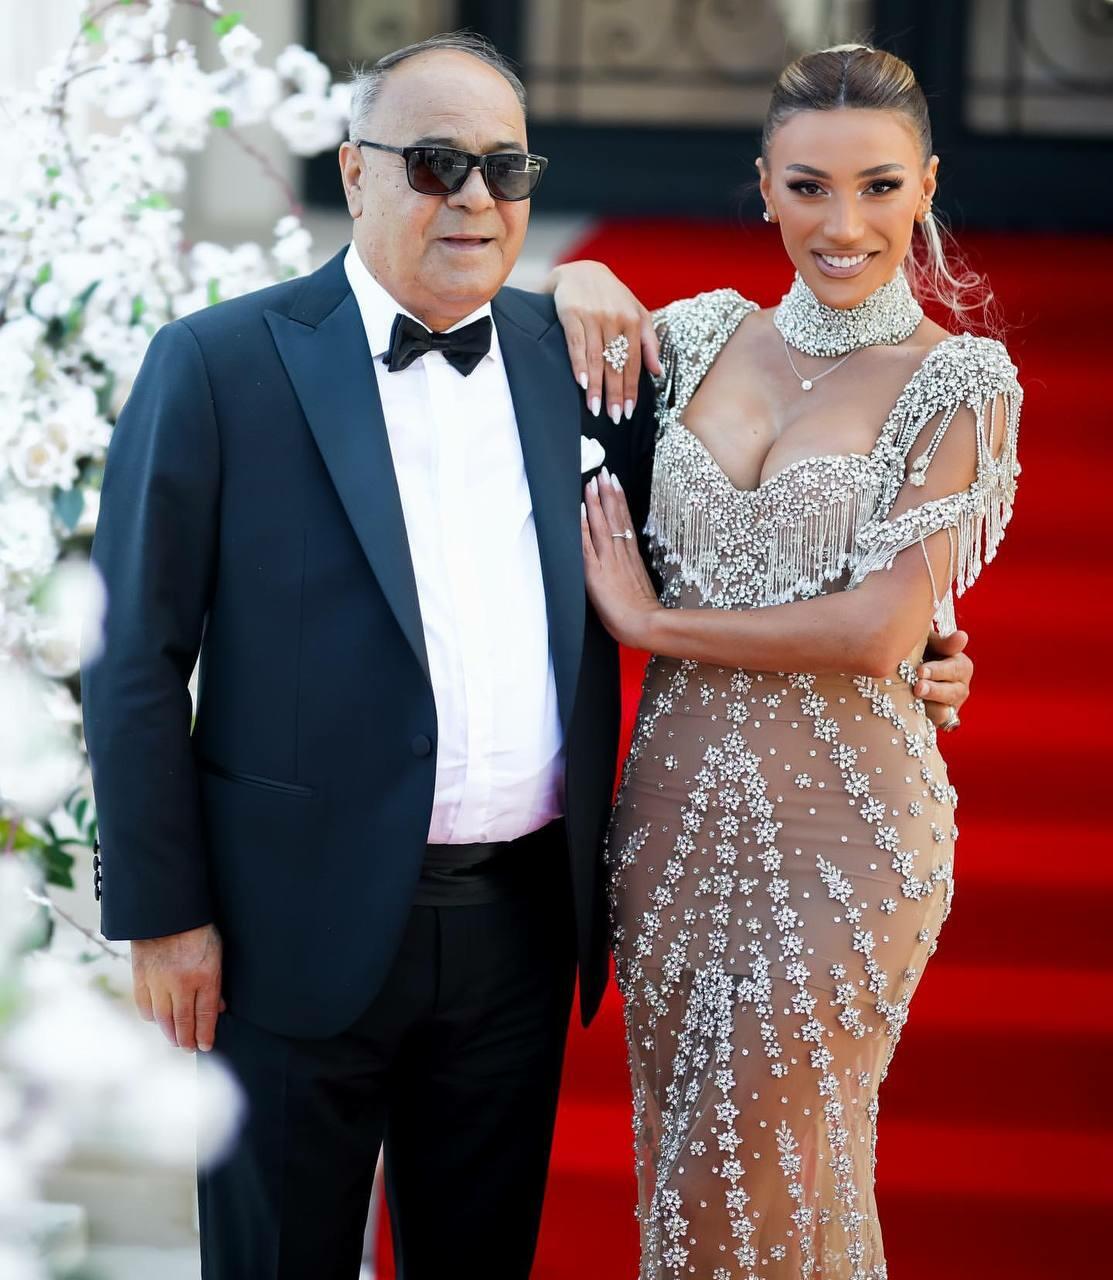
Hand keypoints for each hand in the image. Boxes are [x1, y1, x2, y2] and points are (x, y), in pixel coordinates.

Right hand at [131, 922, 225, 1052]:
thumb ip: (216, 981)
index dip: (205, 1033)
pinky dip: (151, 1017)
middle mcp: (181, 982)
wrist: (166, 910)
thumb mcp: (217, 952)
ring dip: (169, 1033)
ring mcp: (159, 981)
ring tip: (175, 1041)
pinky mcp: (141, 977)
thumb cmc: (197, 929)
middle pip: (183, 1021)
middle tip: (189, 1049)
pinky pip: (145, 1006)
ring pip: (163, 1018)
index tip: (205, 1046)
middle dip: (187, 1039)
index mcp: (204, 975)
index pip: (205, 1014)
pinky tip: (157, 1021)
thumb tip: (219, 1007)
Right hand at [548, 261, 660, 422]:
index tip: (630, 412)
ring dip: (596, 386)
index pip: (633, 362)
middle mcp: (615, 319)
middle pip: (616, 364)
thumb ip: (649, 342)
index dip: (631, 389)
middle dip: (615, 393)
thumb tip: (657, 372)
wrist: (581, 271)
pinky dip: (579, 365)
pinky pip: (576, 344)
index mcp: (633, 321)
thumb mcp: (637, 312)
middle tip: (615, 417)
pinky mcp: (572, 314)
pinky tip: (581, 383)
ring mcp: (593, 317)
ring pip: (597, 358)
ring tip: (595, 408)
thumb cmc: (612, 297)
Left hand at [581, 466, 660, 647]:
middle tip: (604, 471)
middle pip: (615, 516)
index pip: (624, 522)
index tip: (615, 483)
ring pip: (601, 524)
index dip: (619, 501)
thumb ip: (632, 571)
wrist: (645, 625)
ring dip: (596, 501)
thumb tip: (628, 564)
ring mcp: (609, 560)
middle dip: (608, 492)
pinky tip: (580, 510)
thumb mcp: (640, 585)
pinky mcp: (596, 572)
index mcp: (631, 556)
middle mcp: (621, 553)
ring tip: (593, 481)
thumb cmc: (643, 613)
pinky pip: (587, 544)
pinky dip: (584, 525)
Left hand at [915, 629, 972, 728]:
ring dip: (930, 705)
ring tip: (915, 698)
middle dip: (933, 689)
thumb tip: (962, 636)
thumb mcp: (928, 642)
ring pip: (946, 709)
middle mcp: (960, 685)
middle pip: (953, 691)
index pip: (955, 668)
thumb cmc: (919, 652)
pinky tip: (914, 710)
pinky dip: (927, 716)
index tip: (921, 671)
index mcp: (959, 664)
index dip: (938, 671)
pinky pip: (938, 722)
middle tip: (917, 687)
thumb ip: (943, 642)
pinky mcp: (943, 718)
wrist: (905, 672)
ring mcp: (952, 704)